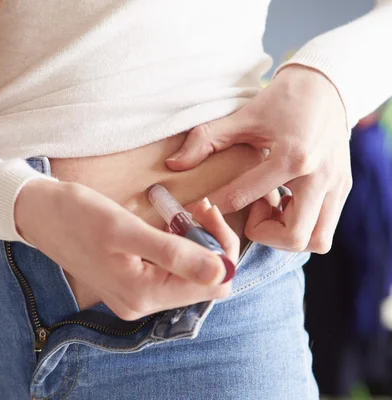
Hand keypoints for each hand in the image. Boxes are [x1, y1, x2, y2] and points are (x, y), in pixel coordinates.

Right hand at [14, 179, 238, 319]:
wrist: (38, 213)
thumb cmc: (76, 216)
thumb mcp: (126, 229)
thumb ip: (174, 253)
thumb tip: (221, 272)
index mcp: (143, 295)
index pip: (213, 284)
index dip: (221, 249)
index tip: (208, 213)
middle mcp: (141, 304)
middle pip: (202, 282)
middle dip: (208, 243)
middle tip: (196, 207)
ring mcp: (134, 296)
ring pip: (186, 276)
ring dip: (192, 242)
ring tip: (181, 212)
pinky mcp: (128, 283)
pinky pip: (167, 271)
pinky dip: (175, 246)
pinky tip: (167, 224)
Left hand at [165, 65, 351, 253]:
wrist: (326, 85)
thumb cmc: (281, 100)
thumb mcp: (242, 117)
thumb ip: (205, 140)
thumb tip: (174, 165)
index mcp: (292, 156)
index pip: (243, 198)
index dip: (214, 208)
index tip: (200, 209)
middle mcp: (319, 177)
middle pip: (292, 237)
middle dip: (263, 233)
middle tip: (251, 210)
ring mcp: (336, 185)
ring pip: (315, 240)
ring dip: (286, 235)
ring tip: (270, 210)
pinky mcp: (344, 189)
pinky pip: (324, 229)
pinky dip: (301, 227)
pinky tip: (285, 204)